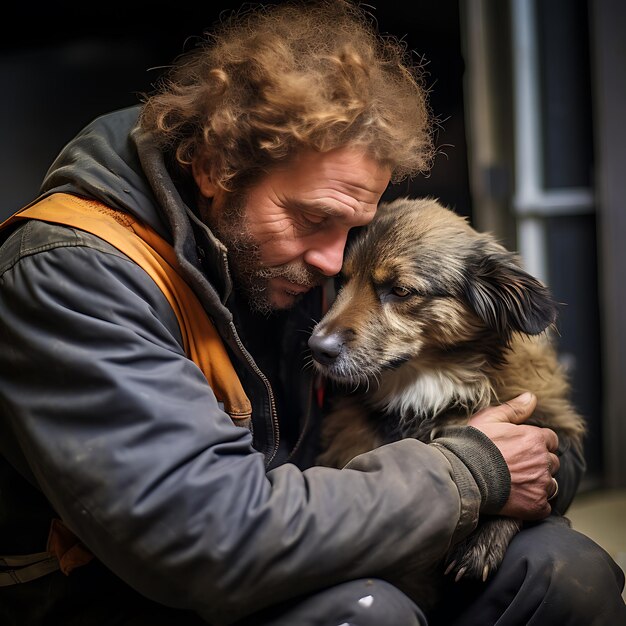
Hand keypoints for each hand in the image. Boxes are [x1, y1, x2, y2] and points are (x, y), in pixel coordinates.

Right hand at [469, 392, 559, 519]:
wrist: (463, 474)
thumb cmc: (474, 445)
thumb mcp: (490, 419)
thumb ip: (514, 409)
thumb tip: (531, 397)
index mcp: (534, 438)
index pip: (550, 440)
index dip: (537, 443)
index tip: (522, 449)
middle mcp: (542, 461)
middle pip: (552, 462)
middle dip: (538, 464)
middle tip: (516, 467)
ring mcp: (540, 484)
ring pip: (550, 484)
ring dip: (538, 484)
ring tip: (516, 483)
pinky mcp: (535, 505)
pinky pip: (545, 506)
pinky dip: (534, 503)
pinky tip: (517, 498)